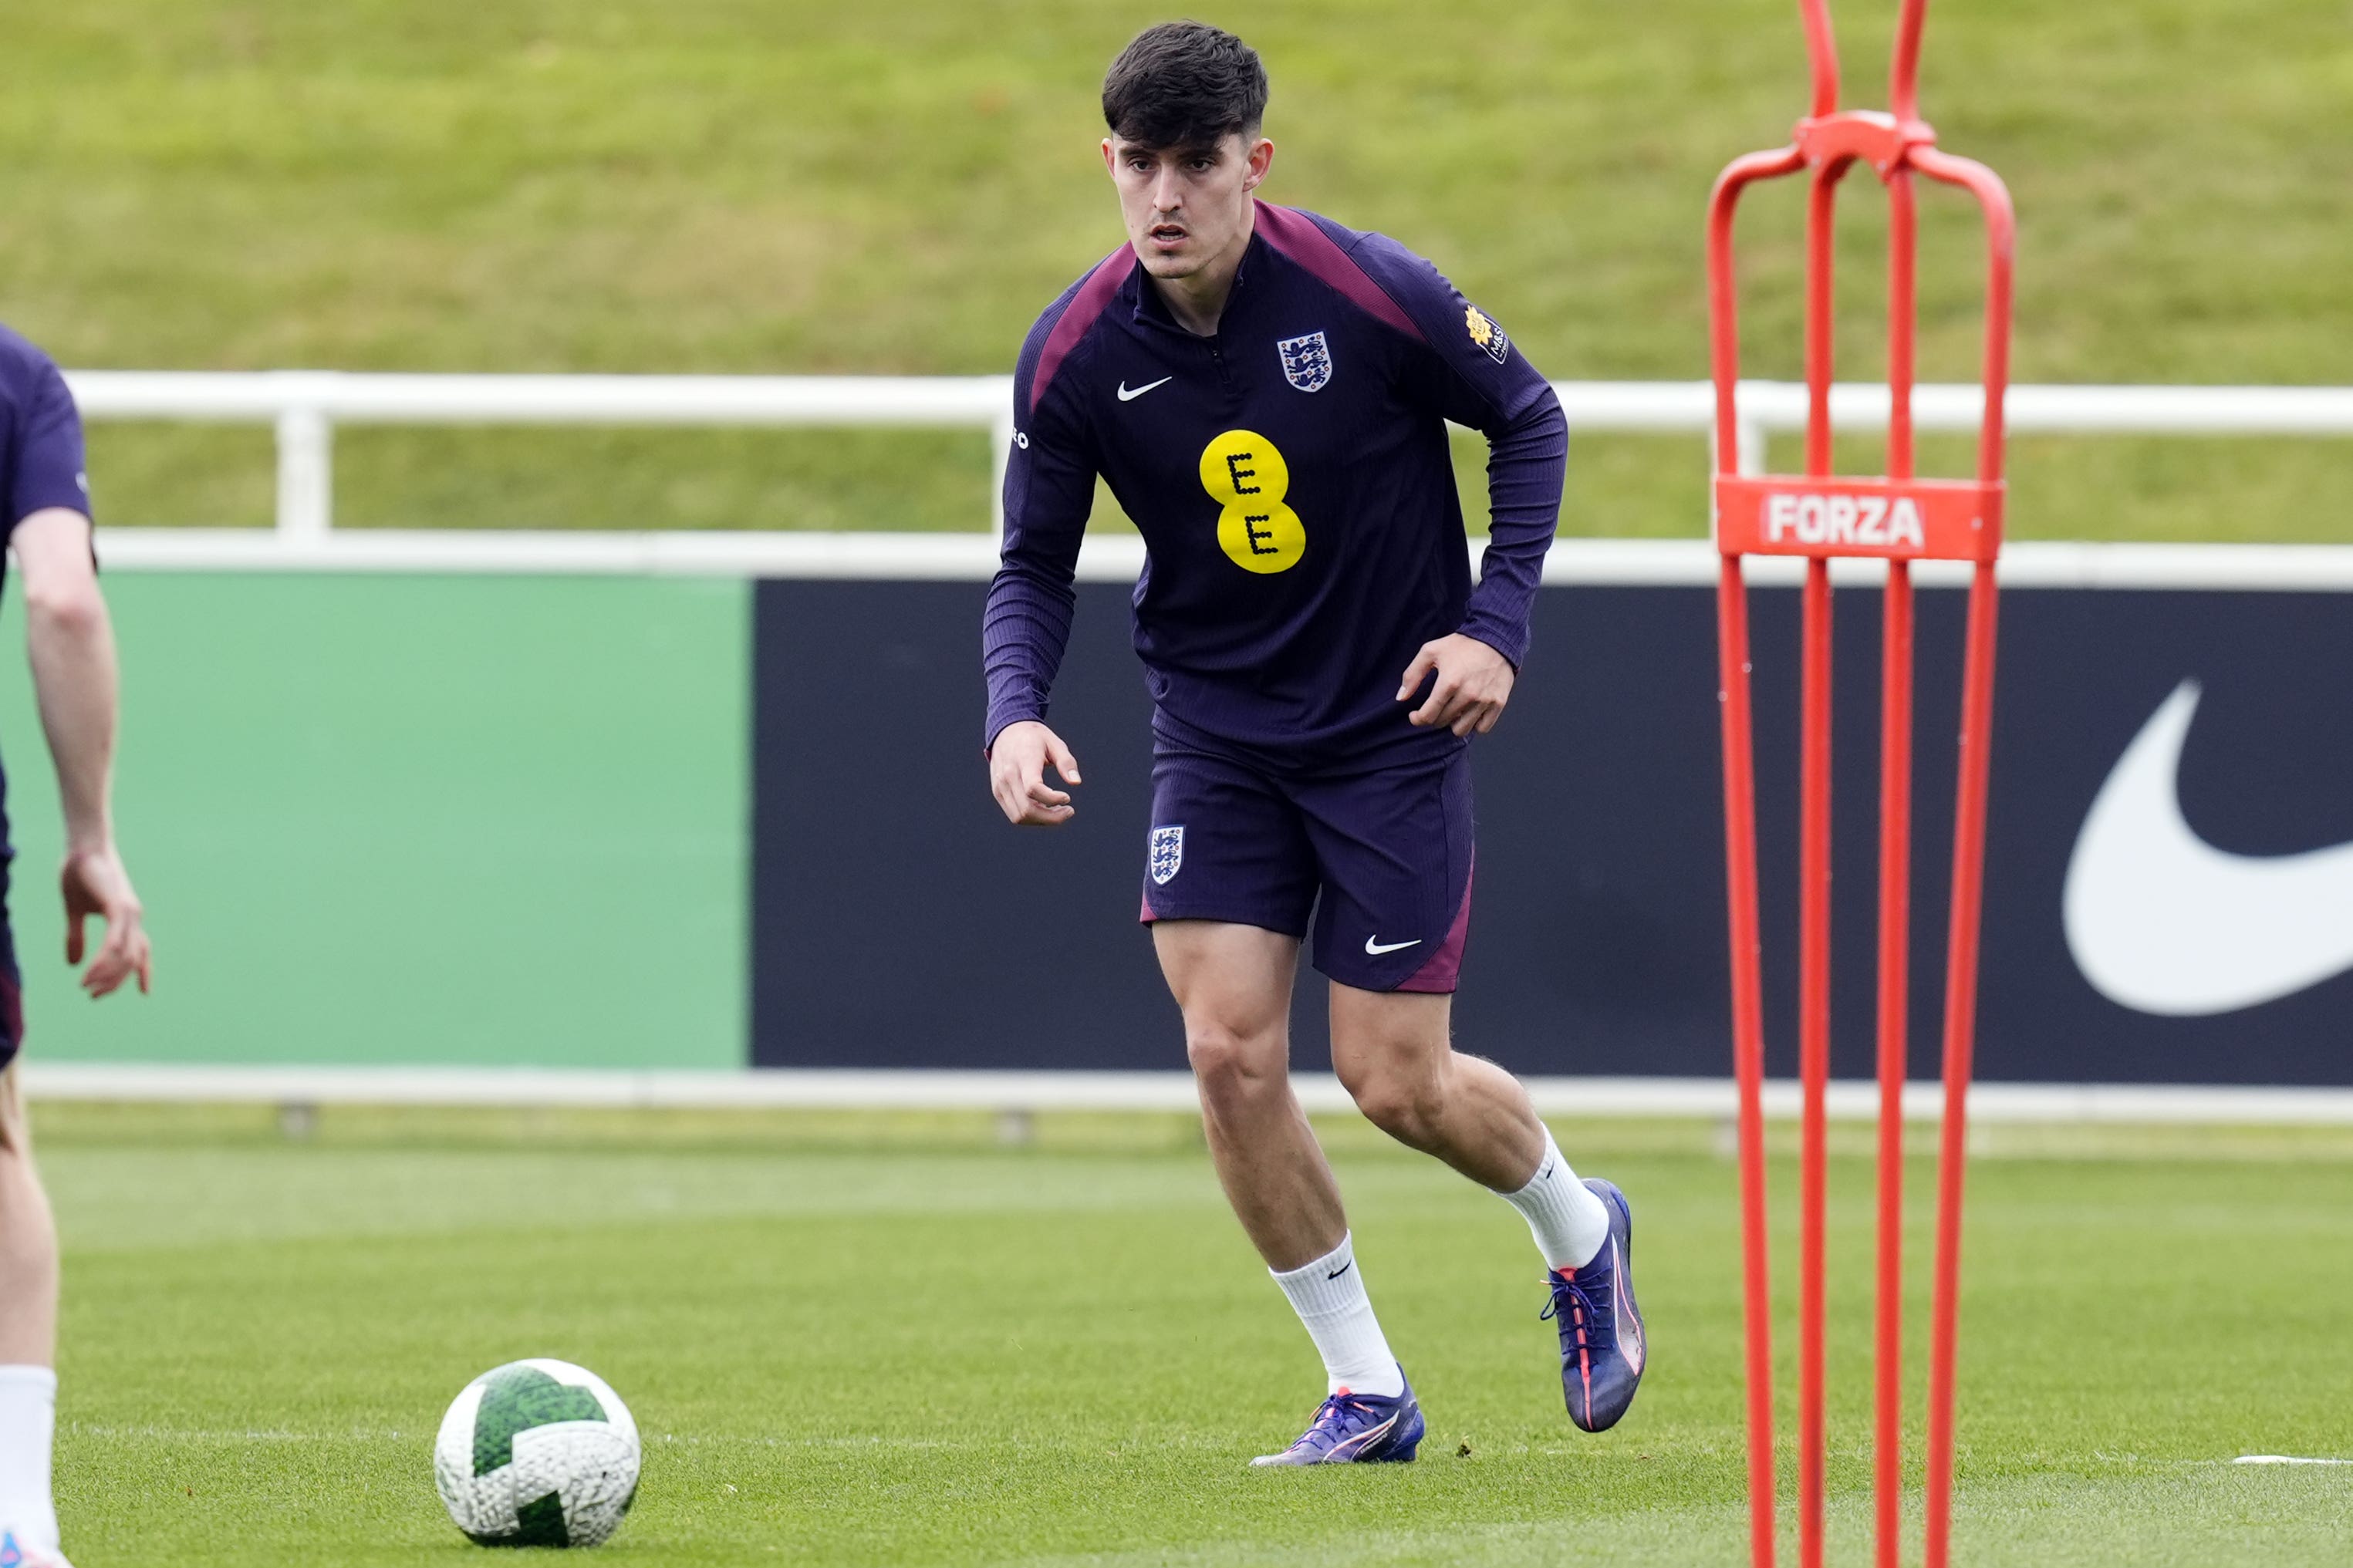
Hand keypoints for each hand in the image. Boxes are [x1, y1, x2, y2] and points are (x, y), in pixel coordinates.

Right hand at [62, 844, 151, 997]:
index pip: (141, 952)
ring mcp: (128, 911)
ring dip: (107, 973)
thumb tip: (72, 964)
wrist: (83, 847)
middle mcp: (133, 917)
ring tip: (86, 986)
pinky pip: (117, 934)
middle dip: (114, 981)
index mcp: (127, 920)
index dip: (141, 973)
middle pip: (132, 959)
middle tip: (94, 995)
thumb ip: (76, 937)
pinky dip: (110, 952)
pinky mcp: (116, 903)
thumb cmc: (81, 875)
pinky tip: (96, 967)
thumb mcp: (76, 912)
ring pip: (125, 952)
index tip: (145, 993)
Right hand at [988, 720, 1082, 825]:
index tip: (1067, 797)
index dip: (1052, 799)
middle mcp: (1008, 775)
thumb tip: (1076, 783)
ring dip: (1042, 820)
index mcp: (1023, 760)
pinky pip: (1014, 814)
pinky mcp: (997, 792)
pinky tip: (1045, 809)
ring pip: (1019, 816)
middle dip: (1051, 817)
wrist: (1006, 731)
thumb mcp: (1054, 743)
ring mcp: (1000, 785)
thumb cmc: (1034, 737)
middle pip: (1027, 808)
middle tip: (1069, 811)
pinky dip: (1031, 817)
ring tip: (1058, 810)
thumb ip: (1066, 762)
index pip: (1033, 788)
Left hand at [1397, 633, 1516, 736]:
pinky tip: (1469, 713)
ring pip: (1461, 729)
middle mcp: (1468, 694)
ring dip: (1453, 723)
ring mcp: (1485, 700)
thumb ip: (1412, 675)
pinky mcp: (1498, 702)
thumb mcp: (1430, 652)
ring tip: (1452, 710)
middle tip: (1434, 707)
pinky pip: (1482, 728)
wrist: (1495, 637)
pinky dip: (1474, 724)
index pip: (1428, 715)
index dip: (1417, 719)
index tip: (1415, 715)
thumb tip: (1401, 698)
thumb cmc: (1461, 644)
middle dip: (1434, 717)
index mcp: (1449, 683)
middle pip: (1442, 722)